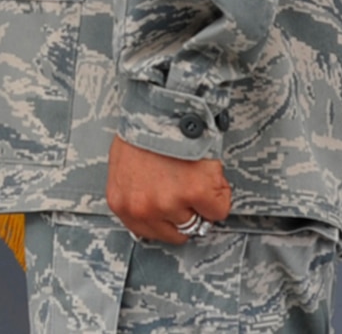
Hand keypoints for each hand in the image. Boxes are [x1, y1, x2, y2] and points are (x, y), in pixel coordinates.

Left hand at [105, 135, 231, 245]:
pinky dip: (219, 193)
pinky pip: (218, 210)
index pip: (151, 233)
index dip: (168, 217)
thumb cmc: (143, 131)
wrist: (160, 108)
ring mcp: (169, 202)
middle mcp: (143, 208)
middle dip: (186, 210)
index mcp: (122, 203)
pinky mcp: (195, 193)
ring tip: (192, 172)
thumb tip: (155, 209)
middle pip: (178, 231)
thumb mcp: (125, 169)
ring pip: (199, 220)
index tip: (175, 205)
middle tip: (185, 184)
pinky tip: (206, 173)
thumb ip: (137, 194)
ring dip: (202, 199)